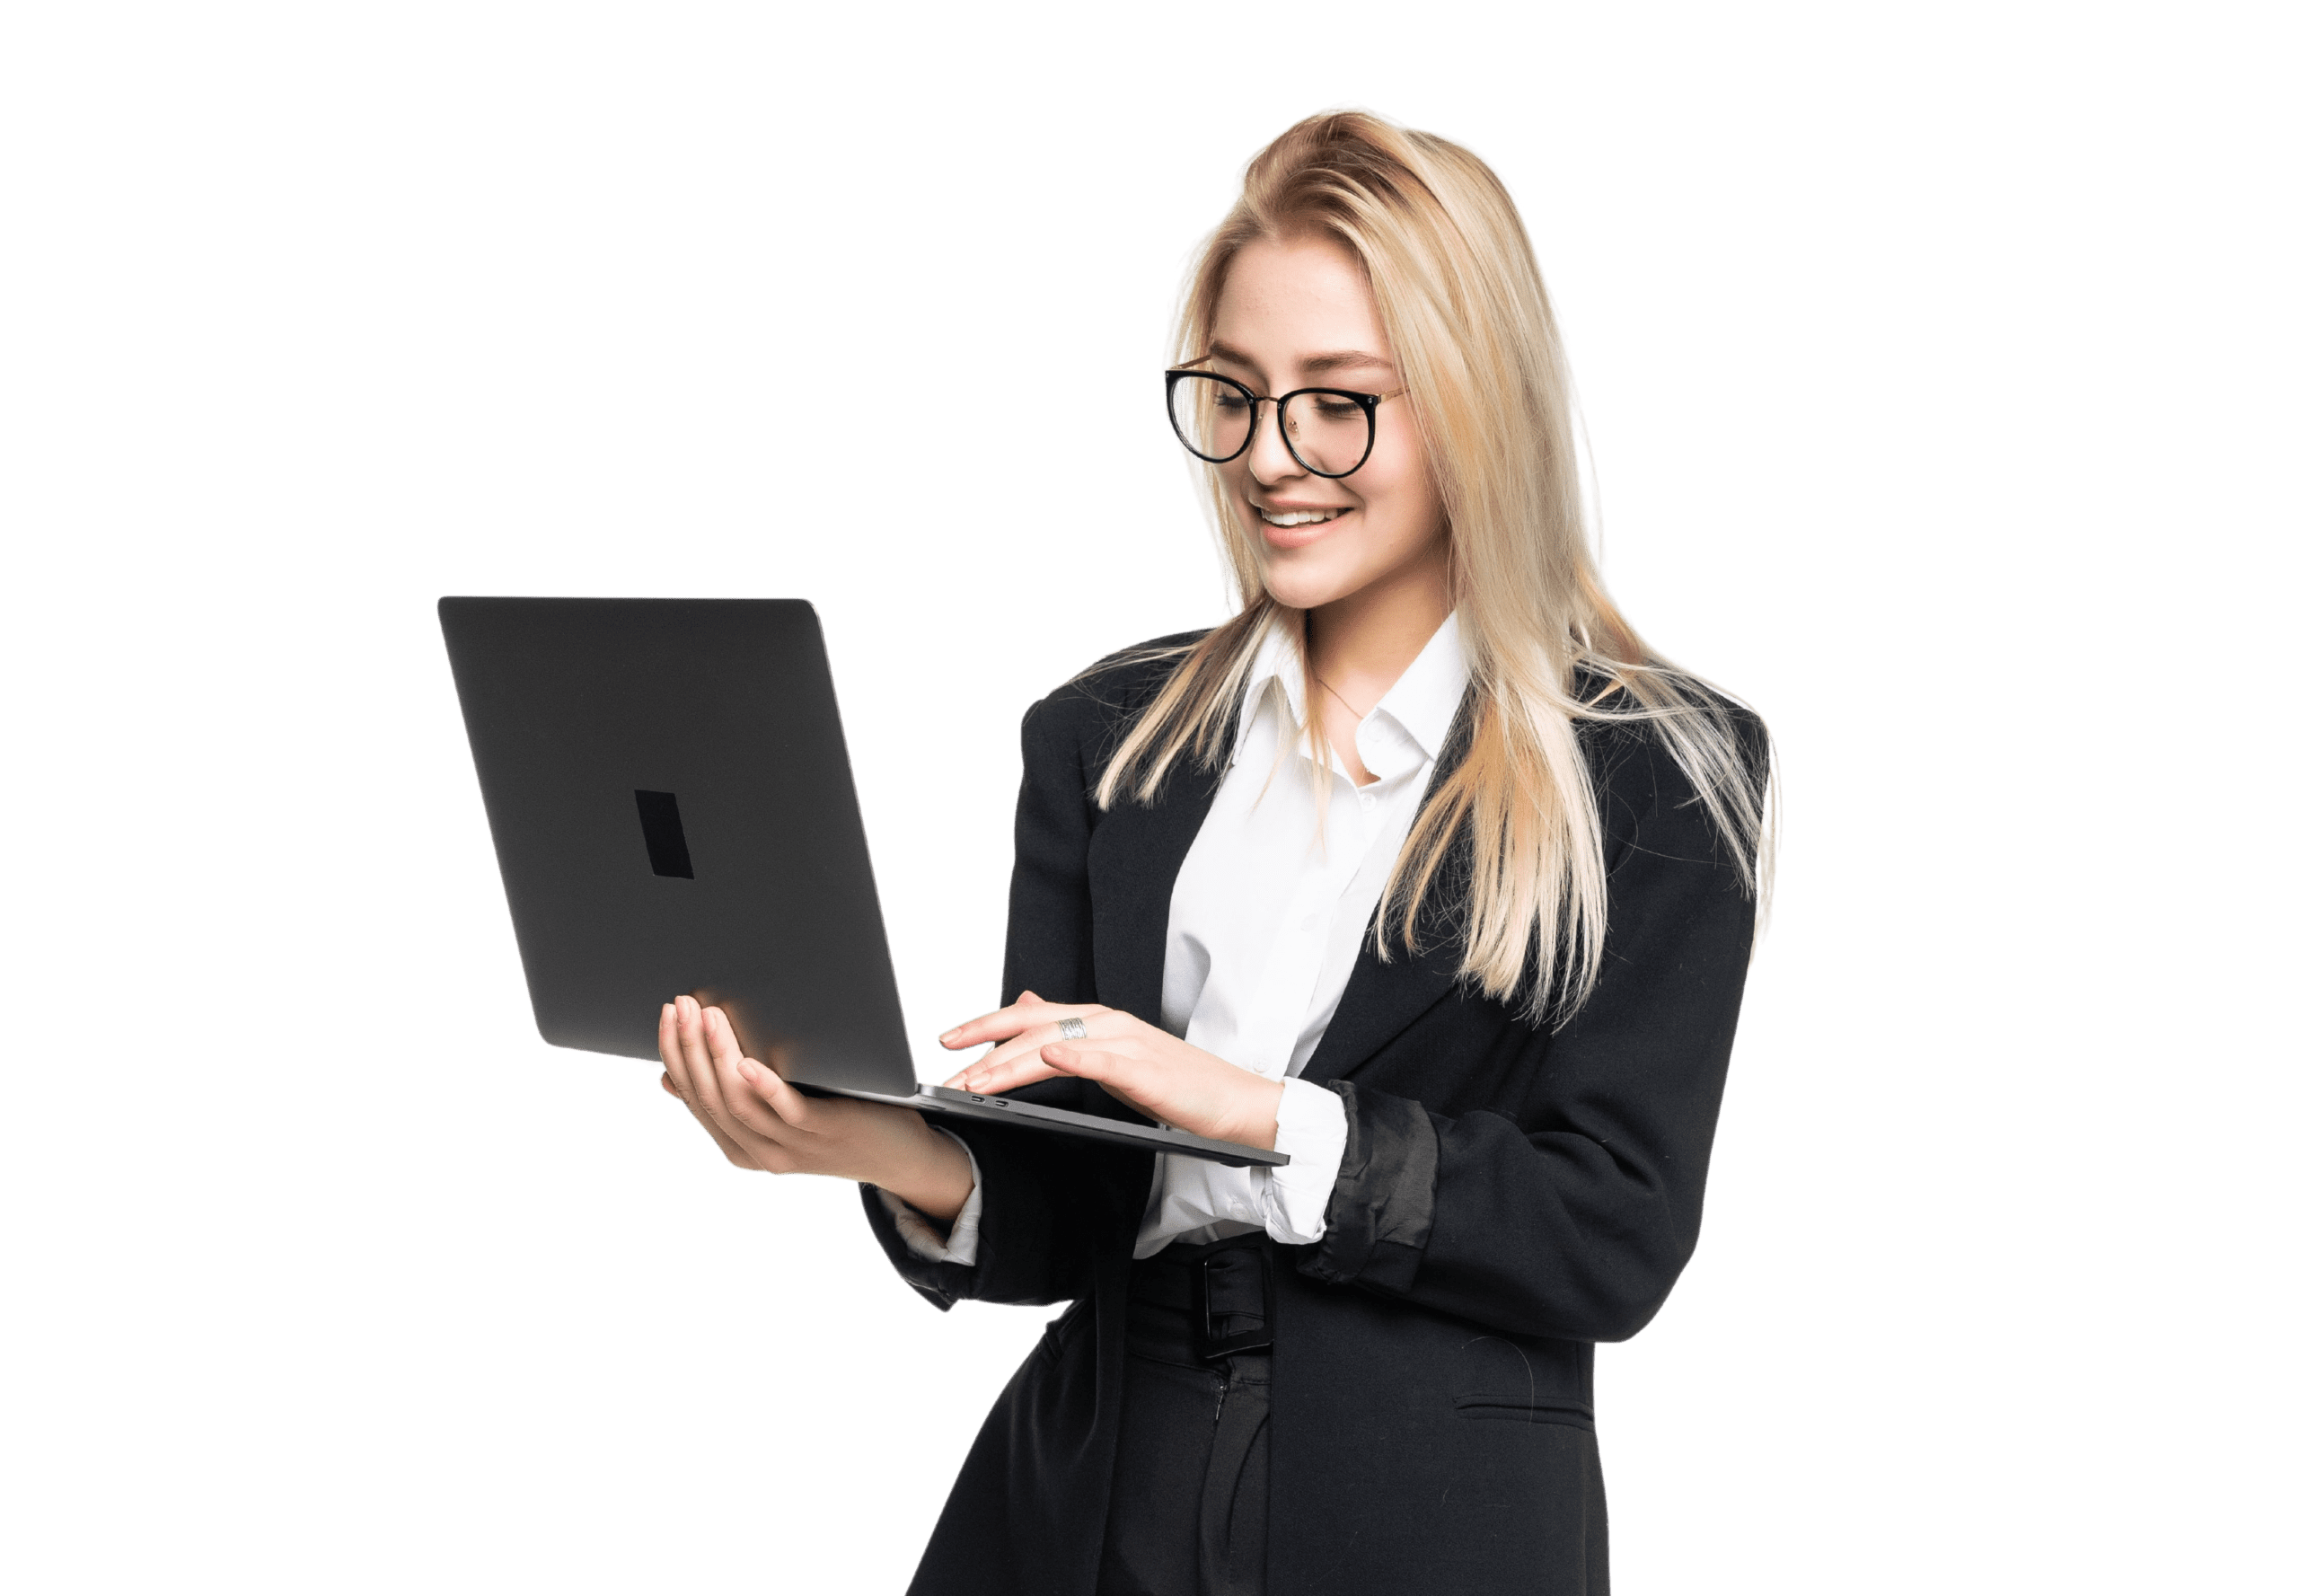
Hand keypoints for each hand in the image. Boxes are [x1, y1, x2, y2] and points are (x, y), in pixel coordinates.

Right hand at [656, 996, 974, 1223]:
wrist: (897, 1153)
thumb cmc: (834, 1118)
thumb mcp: (774, 1111)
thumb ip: (731, 1097)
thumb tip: (668, 1079)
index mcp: (740, 1145)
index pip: (693, 1097)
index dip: (675, 1054)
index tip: (667, 1013)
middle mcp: (759, 1151)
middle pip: (710, 1097)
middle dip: (690, 1047)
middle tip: (682, 1003)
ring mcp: (791, 1144)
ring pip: (739, 1101)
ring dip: (719, 1055)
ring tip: (709, 1015)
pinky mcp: (824, 1130)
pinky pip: (787, 1111)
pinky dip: (764, 1086)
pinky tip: (748, 1062)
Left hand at [937, 992, 1282, 1150]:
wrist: (1235, 1104)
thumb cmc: (1176, 1086)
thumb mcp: (1115, 1056)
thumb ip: (1071, 1034)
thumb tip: (1028, 1007)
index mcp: (1099, 1020)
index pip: (1029, 1014)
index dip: (985, 1024)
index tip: (948, 1042)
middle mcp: (1109, 1023)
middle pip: (1033, 1028)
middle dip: (985, 1051)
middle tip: (949, 1074)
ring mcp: (1128, 1044)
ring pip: (1056, 1045)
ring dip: (1011, 1063)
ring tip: (977, 1080)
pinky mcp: (1147, 1070)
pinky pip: (1104, 1060)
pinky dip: (1074, 1056)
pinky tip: (1046, 1058)